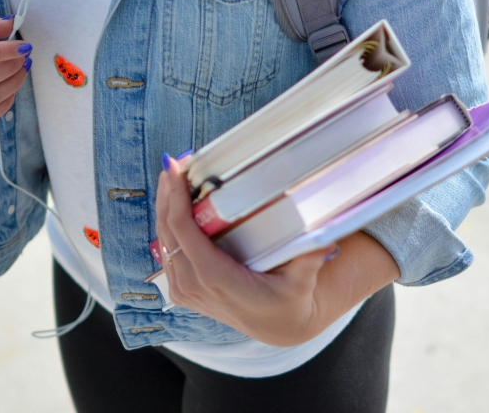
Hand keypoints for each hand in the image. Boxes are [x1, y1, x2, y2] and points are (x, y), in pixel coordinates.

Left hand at [155, 156, 399, 346]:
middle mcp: (193, 286)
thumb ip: (309, 259)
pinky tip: (173, 203)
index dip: (175, 198)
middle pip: (167, 231)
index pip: (183, 231)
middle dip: (167, 194)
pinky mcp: (183, 291)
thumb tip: (325, 239)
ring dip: (164, 207)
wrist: (279, 327)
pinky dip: (167, 225)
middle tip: (173, 162)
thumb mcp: (302, 282)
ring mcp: (185, 291)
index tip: (175, 168)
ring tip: (172, 175)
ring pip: (163, 241)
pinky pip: (167, 252)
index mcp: (215, 278)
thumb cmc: (289, 300)